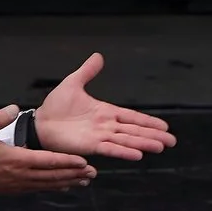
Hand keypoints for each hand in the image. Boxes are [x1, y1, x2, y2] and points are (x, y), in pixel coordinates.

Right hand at [0, 105, 96, 195]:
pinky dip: (55, 187)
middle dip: (74, 173)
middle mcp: (21, 174)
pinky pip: (40, 189)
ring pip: (49, 184)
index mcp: (16, 159)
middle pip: (54, 175)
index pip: (48, 161)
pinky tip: (65, 186)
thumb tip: (14, 107)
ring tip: (85, 180)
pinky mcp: (16, 189)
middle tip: (93, 172)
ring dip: (68, 182)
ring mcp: (20, 184)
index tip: (83, 161)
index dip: (67, 162)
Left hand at [34, 53, 176, 160]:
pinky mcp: (90, 145)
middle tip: (171, 141)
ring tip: (161, 147)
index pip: (132, 117)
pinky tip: (138, 154)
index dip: (148, 122)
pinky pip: (110, 148)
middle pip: (135, 130)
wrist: (39, 122)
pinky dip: (124, 151)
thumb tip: (98, 56)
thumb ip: (87, 72)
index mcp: (105, 112)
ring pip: (127, 140)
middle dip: (153, 135)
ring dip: (144, 143)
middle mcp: (106, 126)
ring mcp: (100, 137)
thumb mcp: (73, 84)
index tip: (165, 126)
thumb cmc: (55, 107)